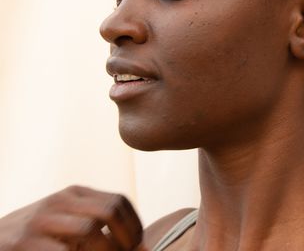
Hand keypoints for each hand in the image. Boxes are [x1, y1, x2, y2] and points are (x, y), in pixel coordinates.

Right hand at [0, 185, 143, 249]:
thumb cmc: (38, 238)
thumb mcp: (68, 226)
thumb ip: (102, 232)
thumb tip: (146, 248)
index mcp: (73, 194)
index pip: (118, 201)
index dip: (134, 226)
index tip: (137, 245)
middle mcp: (59, 202)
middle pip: (108, 211)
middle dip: (124, 239)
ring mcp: (40, 221)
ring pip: (89, 231)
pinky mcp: (22, 243)